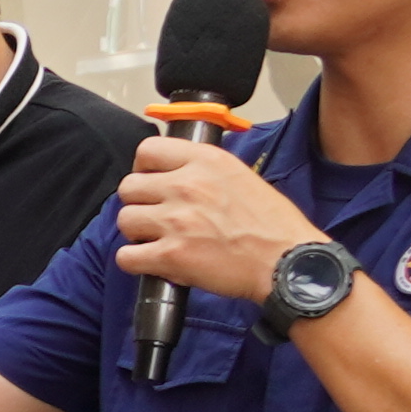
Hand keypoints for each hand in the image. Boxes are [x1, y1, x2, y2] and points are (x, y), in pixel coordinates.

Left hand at [108, 128, 324, 304]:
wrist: (285, 261)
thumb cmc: (270, 223)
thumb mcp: (239, 175)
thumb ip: (202, 170)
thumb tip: (172, 173)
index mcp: (204, 160)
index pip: (147, 150)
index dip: (143, 168)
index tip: (152, 182)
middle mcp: (186, 185)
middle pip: (129, 187)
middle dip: (139, 203)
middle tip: (157, 217)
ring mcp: (175, 220)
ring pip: (125, 220)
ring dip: (137, 232)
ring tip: (159, 240)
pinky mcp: (170, 255)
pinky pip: (126, 256)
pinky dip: (135, 262)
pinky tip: (154, 261)